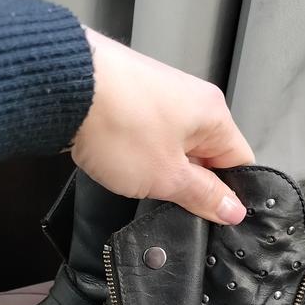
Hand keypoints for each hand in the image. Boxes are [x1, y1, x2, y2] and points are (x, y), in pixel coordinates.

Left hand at [71, 30, 253, 224]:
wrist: (64, 88)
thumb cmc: (119, 125)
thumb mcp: (168, 177)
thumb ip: (203, 196)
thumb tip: (232, 209)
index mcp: (214, 114)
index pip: (239, 162)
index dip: (230, 194)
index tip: (213, 216)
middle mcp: (192, 98)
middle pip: (208, 154)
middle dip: (191, 183)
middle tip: (170, 202)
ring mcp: (160, 95)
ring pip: (176, 146)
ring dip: (163, 170)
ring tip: (141, 180)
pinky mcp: (132, 97)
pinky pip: (149, 135)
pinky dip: (141, 153)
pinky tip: (123, 163)